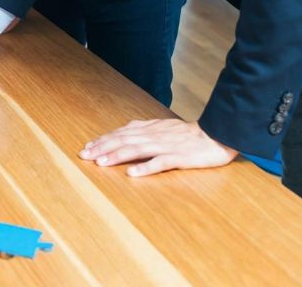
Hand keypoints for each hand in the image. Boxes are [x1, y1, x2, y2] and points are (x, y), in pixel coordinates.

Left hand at [80, 119, 238, 175]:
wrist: (217, 134)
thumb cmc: (190, 134)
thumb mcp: (163, 127)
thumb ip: (144, 129)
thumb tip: (124, 131)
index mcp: (150, 129)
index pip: (121, 133)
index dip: (103, 139)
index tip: (87, 147)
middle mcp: (154, 135)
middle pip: (123, 140)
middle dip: (102, 147)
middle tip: (84, 155)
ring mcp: (166, 146)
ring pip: (137, 149)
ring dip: (117, 156)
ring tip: (100, 163)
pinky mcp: (179, 157)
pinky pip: (160, 163)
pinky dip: (145, 168)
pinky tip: (132, 174)